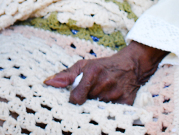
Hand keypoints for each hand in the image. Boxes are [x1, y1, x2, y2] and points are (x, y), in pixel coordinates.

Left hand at [44, 41, 166, 104]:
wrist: (131, 66)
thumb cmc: (102, 66)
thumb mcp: (83, 65)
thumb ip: (65, 75)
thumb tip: (48, 82)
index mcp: (93, 72)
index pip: (76, 98)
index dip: (73, 101)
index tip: (74, 99)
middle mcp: (105, 82)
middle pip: (87, 104)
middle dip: (86, 101)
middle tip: (89, 95)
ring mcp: (116, 93)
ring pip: (97, 109)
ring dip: (96, 105)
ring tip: (99, 96)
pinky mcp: (126, 103)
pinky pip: (110, 112)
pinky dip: (107, 109)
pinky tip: (108, 100)